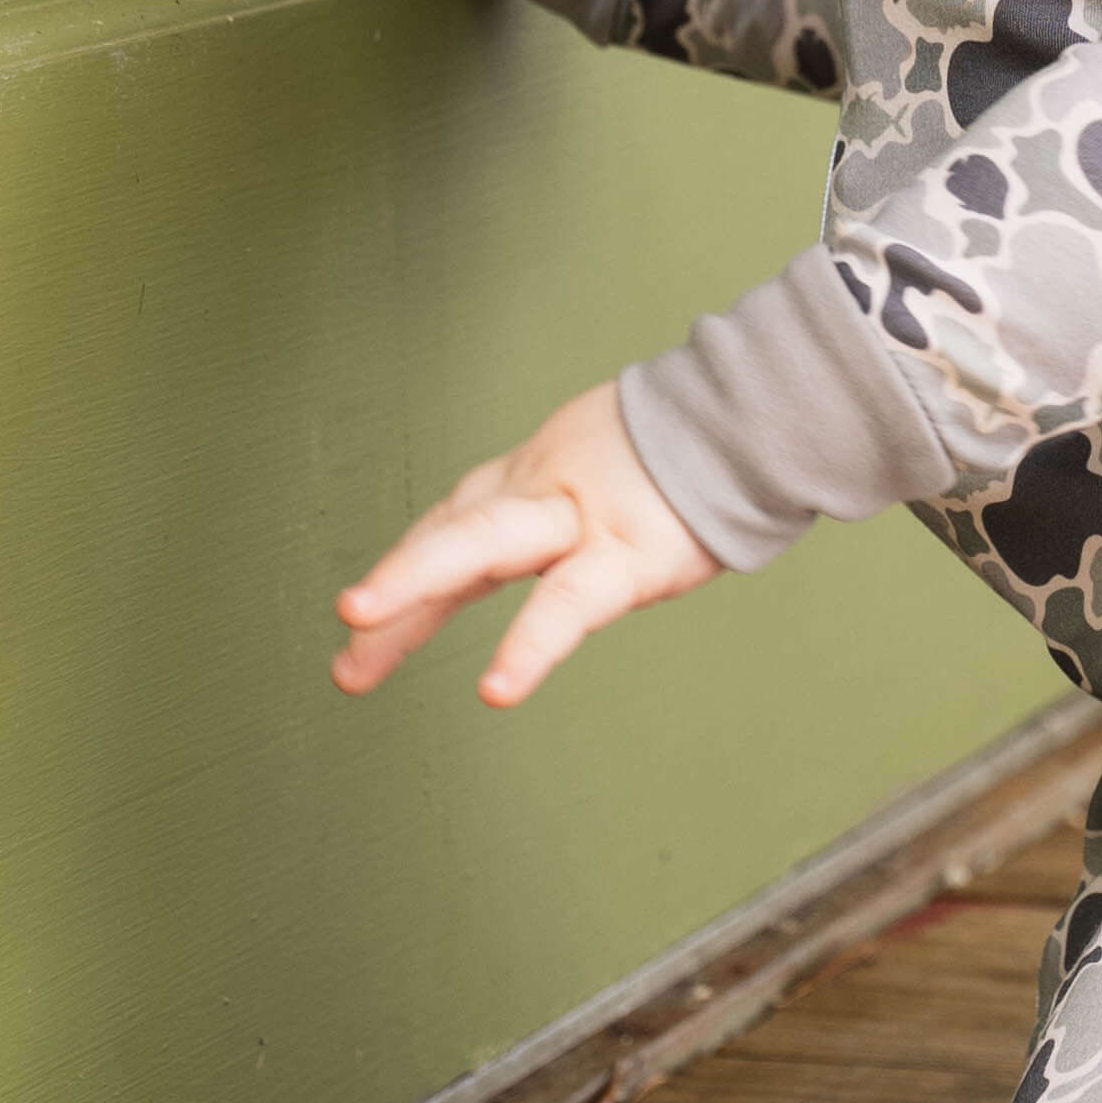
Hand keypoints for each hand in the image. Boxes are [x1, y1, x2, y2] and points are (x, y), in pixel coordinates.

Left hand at [333, 379, 717, 706]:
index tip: (358, 628)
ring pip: (488, 544)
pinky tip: (497, 688)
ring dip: (417, 579)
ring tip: (361, 626)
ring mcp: (582, 519)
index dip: (401, 575)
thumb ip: (552, 506)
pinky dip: (530, 646)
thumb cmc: (685, 453)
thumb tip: (524, 545)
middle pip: (453, 530)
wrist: (755, 413)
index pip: (450, 528)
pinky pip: (570, 603)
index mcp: (533, 481)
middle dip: (395, 576)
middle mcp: (541, 494)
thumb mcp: (600, 471)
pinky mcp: (630, 555)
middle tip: (346, 625)